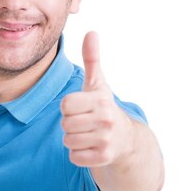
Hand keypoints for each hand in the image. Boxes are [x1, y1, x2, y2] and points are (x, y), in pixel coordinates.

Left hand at [60, 32, 133, 167]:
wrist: (125, 138)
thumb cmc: (103, 107)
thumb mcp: (97, 83)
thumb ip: (91, 58)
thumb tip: (91, 32)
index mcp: (101, 100)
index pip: (65, 104)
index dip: (69, 106)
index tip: (81, 106)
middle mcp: (106, 120)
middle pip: (65, 123)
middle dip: (70, 123)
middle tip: (85, 121)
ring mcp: (106, 140)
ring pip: (68, 141)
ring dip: (74, 138)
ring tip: (87, 133)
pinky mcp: (104, 158)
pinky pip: (74, 157)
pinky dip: (78, 154)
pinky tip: (90, 146)